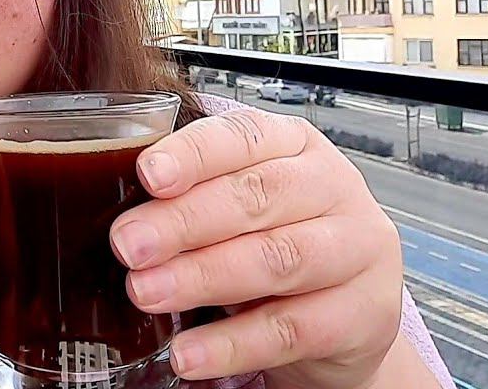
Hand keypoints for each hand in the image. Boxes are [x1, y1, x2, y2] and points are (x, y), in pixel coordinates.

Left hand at [109, 109, 405, 388]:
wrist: (347, 316)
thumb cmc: (275, 242)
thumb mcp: (236, 209)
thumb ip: (191, 201)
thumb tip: (122, 222)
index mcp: (294, 145)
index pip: (244, 136)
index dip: (194, 155)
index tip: (148, 174)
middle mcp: (332, 185)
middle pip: (257, 196)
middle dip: (184, 221)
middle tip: (128, 245)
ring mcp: (358, 248)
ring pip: (277, 258)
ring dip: (202, 277)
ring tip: (147, 292)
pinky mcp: (365, 312)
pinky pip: (292, 329)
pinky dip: (232, 344)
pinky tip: (189, 353)